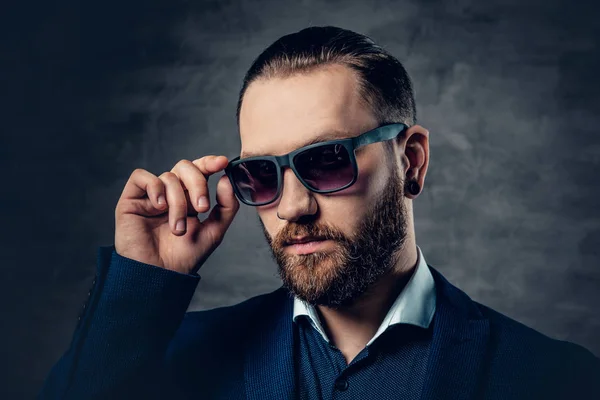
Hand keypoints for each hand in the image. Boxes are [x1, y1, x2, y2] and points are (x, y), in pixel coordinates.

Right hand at [114, 155, 238, 274]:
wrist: (160, 274)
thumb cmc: (185, 257)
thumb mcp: (215, 231)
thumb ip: (226, 206)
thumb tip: (227, 178)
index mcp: (190, 197)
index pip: (199, 170)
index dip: (209, 162)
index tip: (222, 163)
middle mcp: (171, 193)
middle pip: (185, 167)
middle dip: (197, 184)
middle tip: (202, 207)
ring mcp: (151, 195)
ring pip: (168, 177)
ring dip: (178, 202)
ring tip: (178, 227)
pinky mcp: (132, 199)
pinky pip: (141, 176)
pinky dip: (154, 188)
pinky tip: (159, 207)